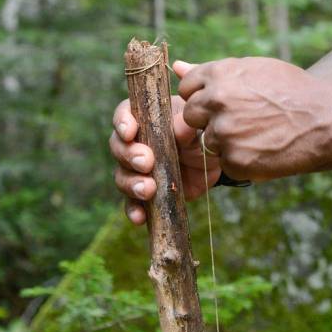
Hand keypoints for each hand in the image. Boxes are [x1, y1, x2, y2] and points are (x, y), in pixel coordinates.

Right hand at [110, 62, 220, 225]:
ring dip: (131, 184)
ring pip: (122, 176)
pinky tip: (140, 217)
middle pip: (118, 147)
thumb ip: (187, 126)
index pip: (124, 114)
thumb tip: (179, 129)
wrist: (213, 161)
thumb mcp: (197, 127)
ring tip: (148, 189)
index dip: (122, 122)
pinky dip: (134, 210)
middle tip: (147, 162)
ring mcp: (138, 169)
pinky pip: (132, 203)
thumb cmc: (200, 134)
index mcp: (145, 118)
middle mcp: (136, 142)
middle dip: (129, 155)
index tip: (130, 132)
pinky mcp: (145, 192)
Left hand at [177, 56, 331, 180]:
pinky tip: (264, 148)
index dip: (203, 95)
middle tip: (241, 119)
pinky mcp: (234, 160)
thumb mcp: (254, 70)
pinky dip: (241, 158)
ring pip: (208, 140)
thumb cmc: (292, 90)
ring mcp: (224, 132)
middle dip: (209, 119)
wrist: (324, 118)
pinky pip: (225, 161)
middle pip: (191, 115)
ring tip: (258, 133)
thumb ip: (212, 71)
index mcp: (220, 75)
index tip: (222, 101)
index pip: (188, 86)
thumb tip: (176, 66)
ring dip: (227, 140)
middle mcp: (217, 101)